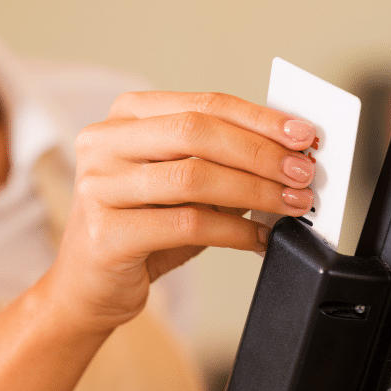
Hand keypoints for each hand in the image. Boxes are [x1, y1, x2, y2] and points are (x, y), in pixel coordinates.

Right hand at [43, 91, 315, 332]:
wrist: (88, 285)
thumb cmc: (138, 230)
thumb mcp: (177, 186)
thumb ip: (218, 162)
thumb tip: (284, 154)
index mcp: (123, 119)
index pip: (202, 104)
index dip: (259, 118)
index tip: (303, 134)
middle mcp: (103, 144)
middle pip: (196, 132)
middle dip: (261, 153)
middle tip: (302, 173)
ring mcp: (99, 186)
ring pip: (193, 177)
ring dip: (255, 191)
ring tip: (290, 205)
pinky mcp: (106, 232)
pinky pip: (186, 224)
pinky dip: (234, 231)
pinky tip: (258, 239)